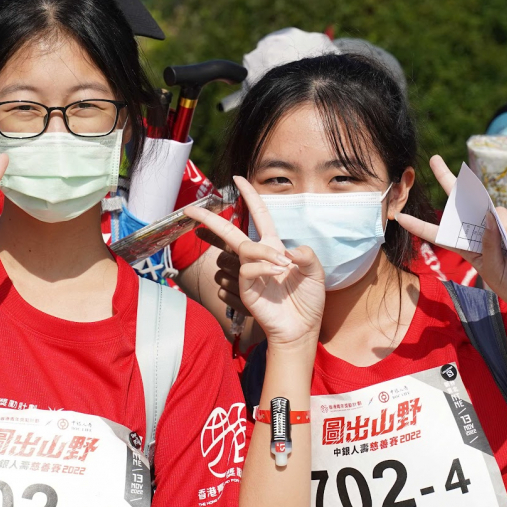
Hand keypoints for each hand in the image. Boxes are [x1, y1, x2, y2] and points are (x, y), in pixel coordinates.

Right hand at [186, 177, 323, 348]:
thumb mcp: (316, 272)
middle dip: (210, 219)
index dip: (250, 196)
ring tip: (283, 267)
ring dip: (264, 252)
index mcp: (274, 247)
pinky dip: (263, 267)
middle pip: (230, 232)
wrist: (302, 328)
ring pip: (244, 248)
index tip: (238, 179)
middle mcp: (258, 257)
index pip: (259, 216)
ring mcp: (250, 273)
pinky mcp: (246, 289)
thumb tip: (289, 249)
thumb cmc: (308, 300)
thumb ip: (306, 255)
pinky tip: (277, 274)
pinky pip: (248, 268)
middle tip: (191, 209)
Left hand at [395, 155, 506, 318]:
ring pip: (495, 211)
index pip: (439, 233)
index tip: (400, 218)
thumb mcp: (491, 269)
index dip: (420, 226)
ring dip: (503, 230)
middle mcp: (480, 231)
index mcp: (465, 246)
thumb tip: (489, 218)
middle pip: (462, 201)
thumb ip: (488, 245)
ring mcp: (501, 226)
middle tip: (434, 160)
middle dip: (448, 178)